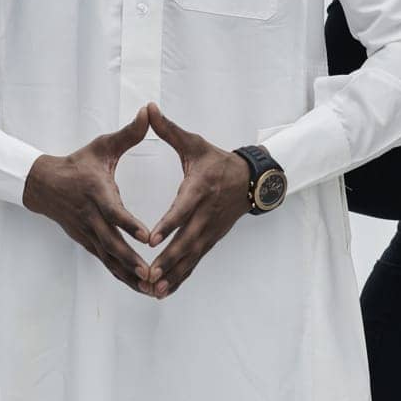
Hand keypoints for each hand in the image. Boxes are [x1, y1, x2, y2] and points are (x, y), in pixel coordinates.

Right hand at [23, 107, 154, 293]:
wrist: (43, 184)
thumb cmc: (78, 163)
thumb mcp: (102, 145)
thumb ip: (129, 133)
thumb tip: (149, 111)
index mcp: (96, 192)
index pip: (113, 211)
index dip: (128, 224)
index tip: (146, 235)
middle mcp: (90, 217)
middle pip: (111, 243)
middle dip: (132, 260)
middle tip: (152, 273)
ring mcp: (86, 233)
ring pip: (108, 258)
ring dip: (128, 274)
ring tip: (151, 288)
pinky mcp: (86, 242)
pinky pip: (105, 262)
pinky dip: (120, 275)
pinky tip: (138, 286)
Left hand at [144, 104, 251, 297]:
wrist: (251, 179)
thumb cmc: (217, 160)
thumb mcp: (194, 142)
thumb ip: (168, 129)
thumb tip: (148, 108)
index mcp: (199, 189)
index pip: (182, 209)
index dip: (168, 225)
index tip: (151, 240)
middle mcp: (205, 214)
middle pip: (185, 241)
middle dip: (167, 260)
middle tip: (148, 275)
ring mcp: (209, 230)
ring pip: (190, 256)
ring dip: (173, 274)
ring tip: (154, 290)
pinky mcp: (210, 240)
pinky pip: (195, 261)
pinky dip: (181, 276)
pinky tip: (164, 291)